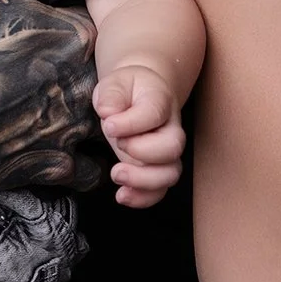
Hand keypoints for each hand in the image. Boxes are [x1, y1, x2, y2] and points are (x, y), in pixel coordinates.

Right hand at [0, 0, 102, 198]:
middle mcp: (88, 84)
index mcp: (79, 36)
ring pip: (110, 123)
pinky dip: (80, 158)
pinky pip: (89, 167)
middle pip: (113, 73)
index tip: (56, 27)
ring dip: (97, 117)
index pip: (106, 23)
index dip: (81, 22)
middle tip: (55, 67)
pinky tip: (59, 143)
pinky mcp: (56, 166)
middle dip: (92, 70)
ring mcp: (75, 129)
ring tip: (64, 107)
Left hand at [92, 63, 184, 207]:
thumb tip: (107, 112)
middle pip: (173, 147)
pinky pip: (159, 191)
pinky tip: (122, 195)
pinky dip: (142, 199)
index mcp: (160, 100)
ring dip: (143, 181)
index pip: (154, 113)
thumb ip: (111, 94)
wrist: (141, 95)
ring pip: (170, 174)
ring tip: (116, 174)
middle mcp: (170, 129)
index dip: (131, 123)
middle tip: (118, 144)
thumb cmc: (127, 90)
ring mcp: (165, 153)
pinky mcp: (156, 170)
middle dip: (143, 152)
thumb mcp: (115, 82)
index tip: (108, 124)